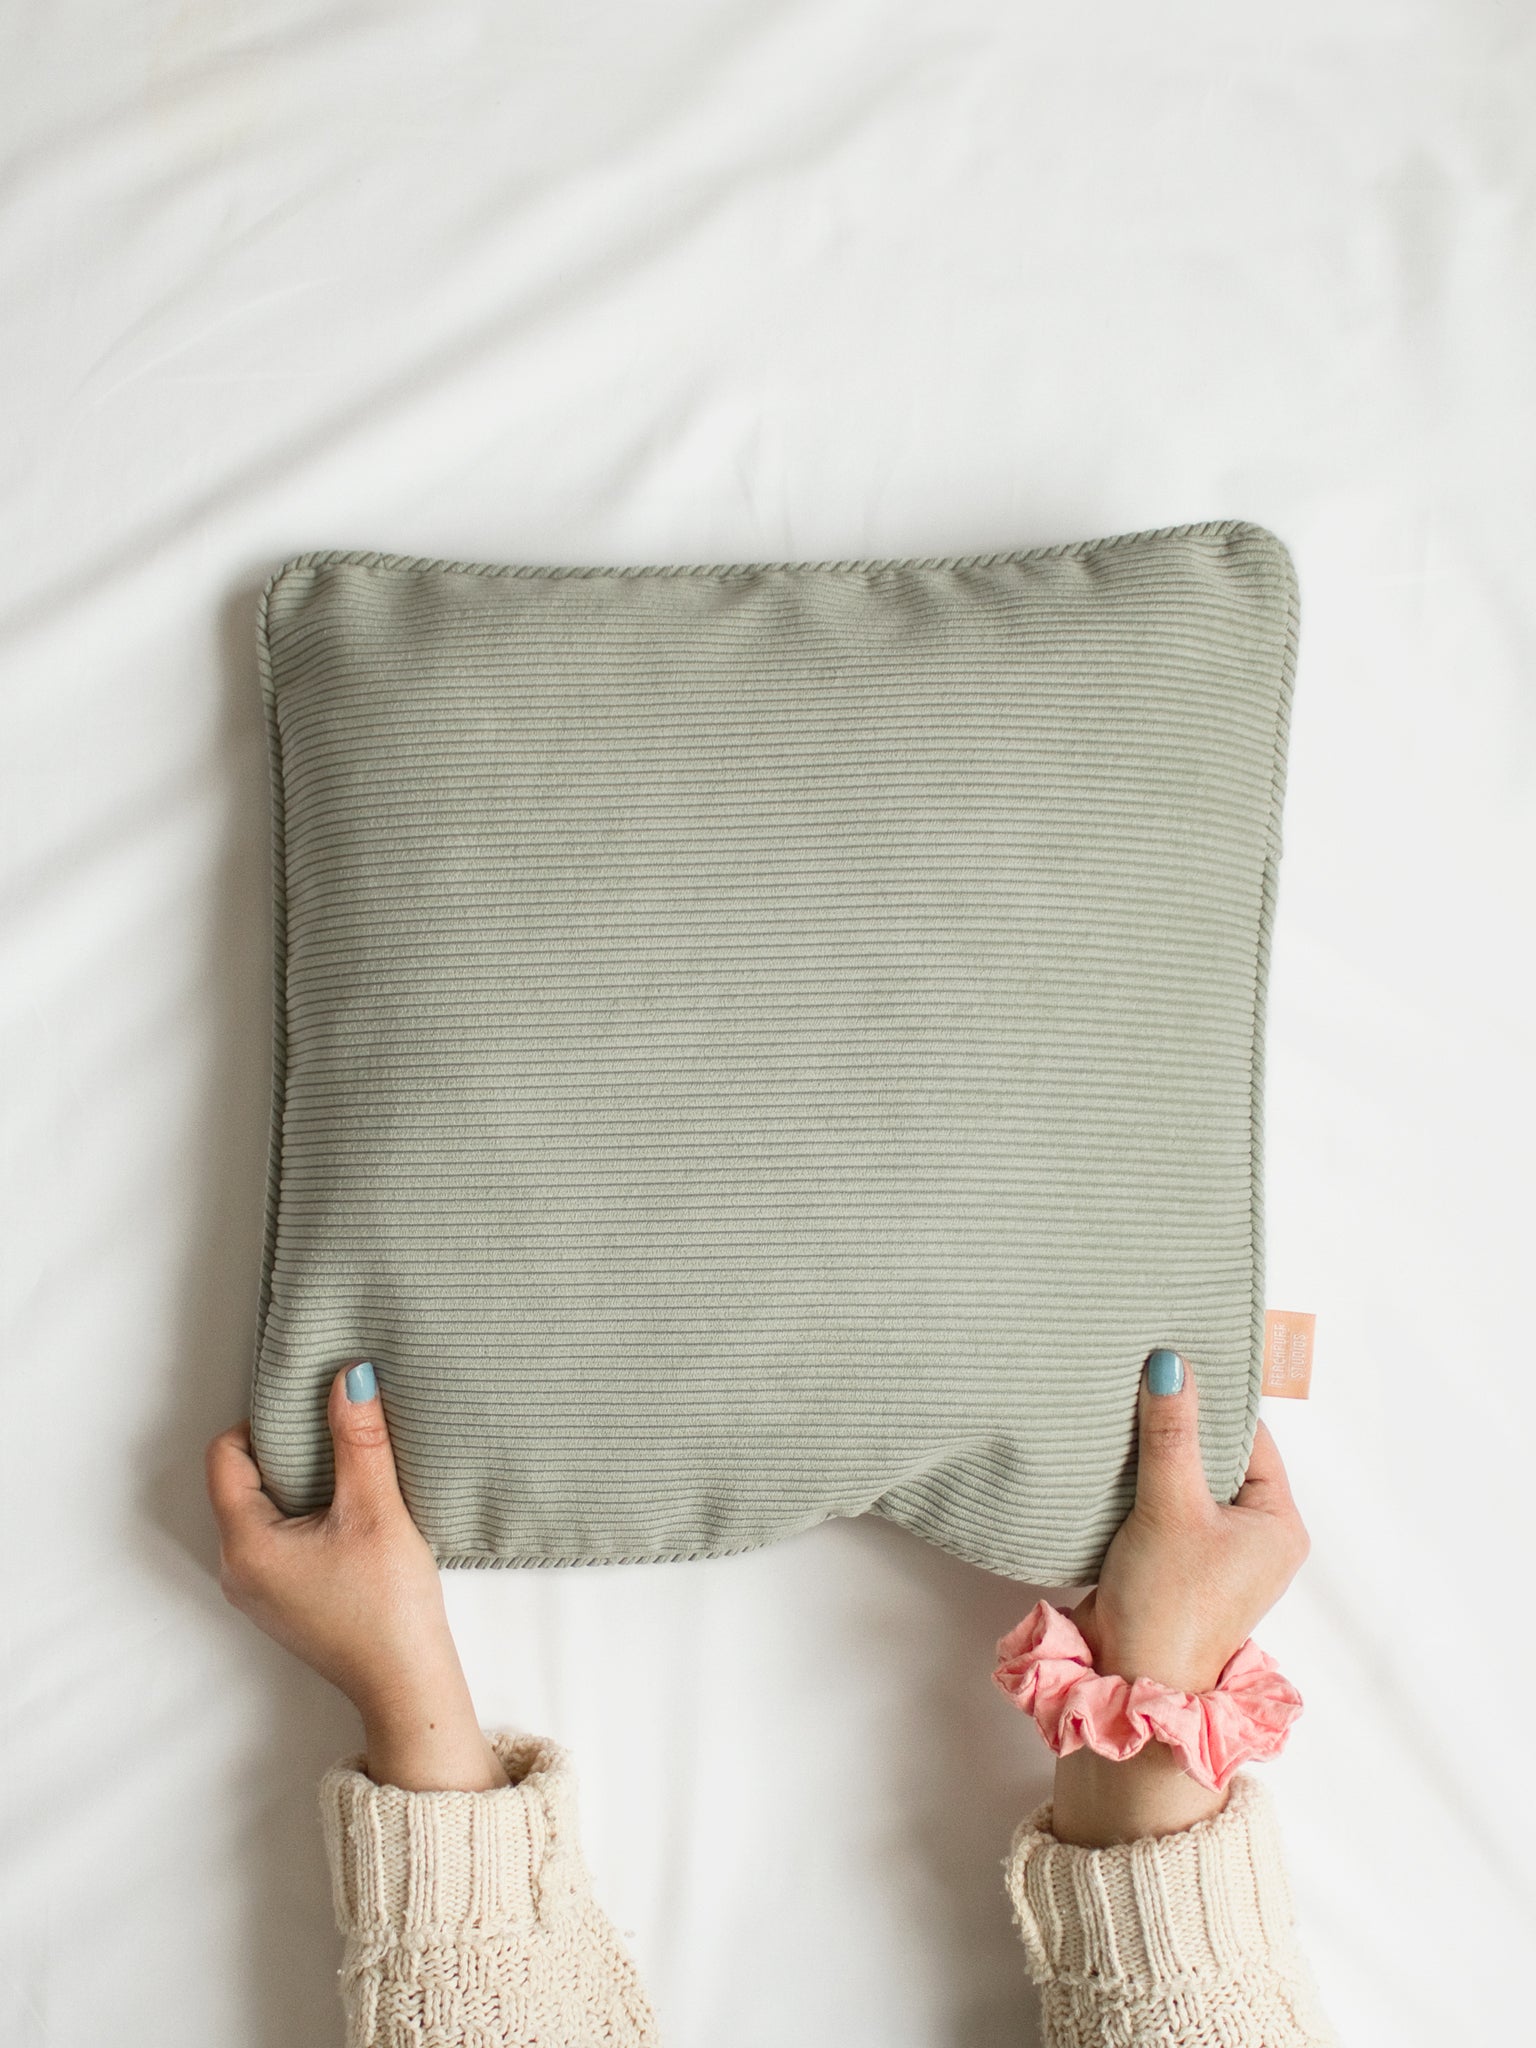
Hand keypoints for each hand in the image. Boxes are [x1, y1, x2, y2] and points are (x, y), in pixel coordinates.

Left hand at [206, 1363, 507, 1790]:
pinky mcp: (283, 1601)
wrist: (406, 1685)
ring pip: (261, 1510)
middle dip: (285, 1449)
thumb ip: (359, 1440)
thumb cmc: (387, 1606)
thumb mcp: (376, 1511)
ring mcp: (257, 1589)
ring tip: (348, 1468)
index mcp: (245, 1544)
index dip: (264, 1422)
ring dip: (299, 1482)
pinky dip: (306, 1513)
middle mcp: (237, 1568)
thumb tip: (350, 1376)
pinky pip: (277, 1538)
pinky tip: (350, 1512)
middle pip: (240, 1481)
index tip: (312, 1409)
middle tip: (334, 1430)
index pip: (225, 1456)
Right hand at [1050, 1349, 1309, 1845]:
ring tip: (1121, 1411)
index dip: (1211, 1399)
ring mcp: (1213, 1553)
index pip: (1250, 1437)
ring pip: (1186, 1480)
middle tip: (1139, 1378)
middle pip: (1217, 1456)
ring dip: (1154, 1455)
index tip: (1172, 1361)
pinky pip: (1162, 1504)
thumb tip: (1171, 1364)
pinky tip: (1110, 1459)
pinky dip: (1139, 1484)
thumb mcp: (1170, 1507)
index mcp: (1279, 1525)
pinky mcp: (1174, 1563)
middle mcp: (1254, 1537)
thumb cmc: (1169, 1605)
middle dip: (1179, 1424)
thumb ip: (1171, 1435)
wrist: (1128, 1681)